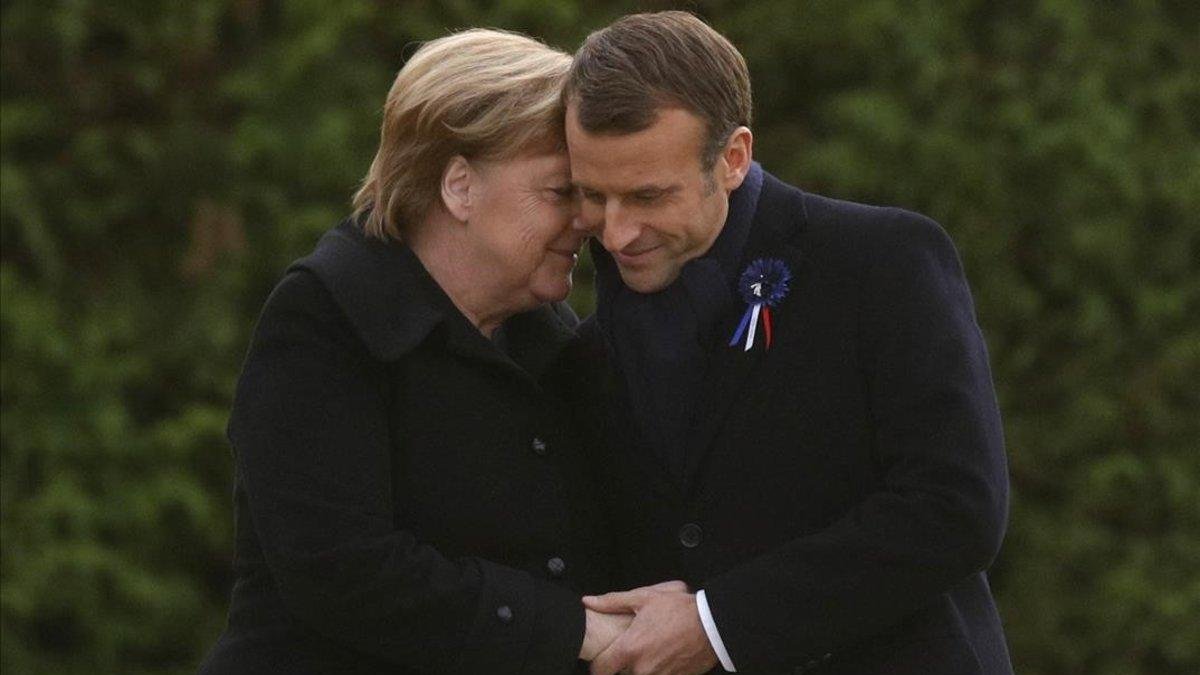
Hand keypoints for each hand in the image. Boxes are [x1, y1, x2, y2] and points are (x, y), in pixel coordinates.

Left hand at [584, 581, 718, 674]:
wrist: (714, 624)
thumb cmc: (680, 609)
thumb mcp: (645, 598)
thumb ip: (613, 602)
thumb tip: (589, 601)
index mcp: (631, 648)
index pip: (600, 670)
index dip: (598, 665)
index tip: (601, 660)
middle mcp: (643, 668)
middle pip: (621, 673)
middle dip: (624, 662)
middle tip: (635, 646)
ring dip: (643, 665)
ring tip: (654, 647)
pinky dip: (659, 668)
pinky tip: (666, 653)